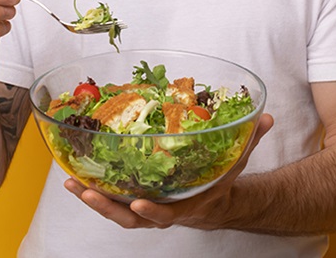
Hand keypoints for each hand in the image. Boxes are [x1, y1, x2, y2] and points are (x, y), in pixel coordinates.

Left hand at [64, 113, 274, 229]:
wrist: (213, 204)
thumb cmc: (221, 181)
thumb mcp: (237, 162)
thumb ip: (250, 140)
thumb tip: (266, 118)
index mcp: (185, 205)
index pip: (167, 214)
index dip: (153, 212)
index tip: (139, 204)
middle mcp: (160, 212)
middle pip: (130, 218)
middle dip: (106, 207)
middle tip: (86, 192)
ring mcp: (144, 208)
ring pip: (114, 211)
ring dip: (91, 199)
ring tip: (70, 184)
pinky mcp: (133, 200)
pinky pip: (110, 199)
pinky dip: (91, 190)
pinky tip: (72, 176)